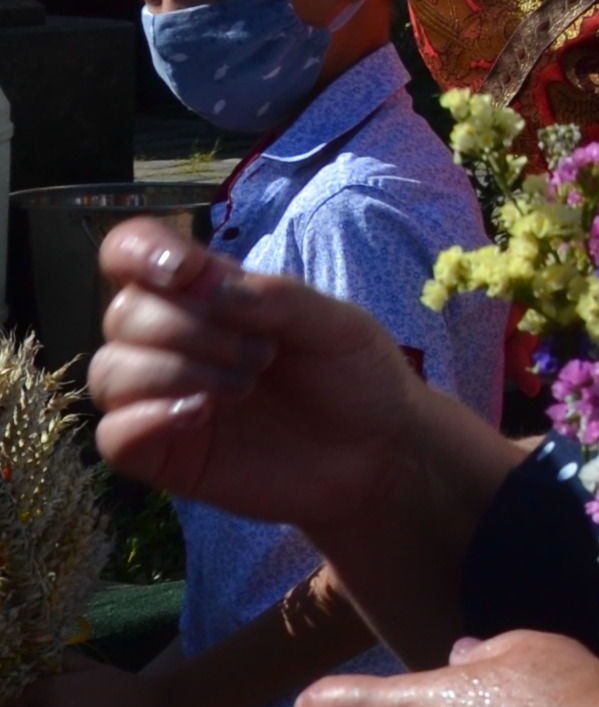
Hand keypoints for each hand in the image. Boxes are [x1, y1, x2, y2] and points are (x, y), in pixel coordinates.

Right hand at [86, 224, 441, 536]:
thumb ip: (276, 296)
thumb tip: (206, 284)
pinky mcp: (164, 454)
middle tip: (261, 353)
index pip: (134, 255)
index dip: (140, 252)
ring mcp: (163, 399)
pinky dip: (146, 420)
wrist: (381, 452)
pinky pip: (112, 435)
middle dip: (187, 326)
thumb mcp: (336, 324)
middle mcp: (174, 342)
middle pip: (123, 314)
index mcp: (209, 295)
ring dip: (174, 371)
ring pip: (109, 371)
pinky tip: (200, 415)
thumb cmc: (357, 377)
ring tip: (245, 385)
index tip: (186, 273)